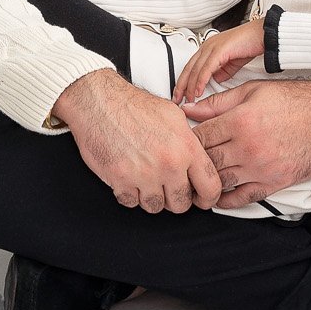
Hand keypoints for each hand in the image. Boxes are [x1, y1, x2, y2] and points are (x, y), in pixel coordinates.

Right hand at [54, 69, 221, 214]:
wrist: (100, 102)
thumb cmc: (131, 105)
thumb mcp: (173, 115)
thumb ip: (189, 141)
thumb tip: (198, 159)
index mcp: (185, 147)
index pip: (210, 186)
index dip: (208, 198)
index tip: (203, 199)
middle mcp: (168, 163)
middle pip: (181, 204)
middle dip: (175, 198)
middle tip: (169, 186)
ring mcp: (144, 175)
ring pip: (156, 207)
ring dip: (151, 196)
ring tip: (147, 178)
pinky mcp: (121, 181)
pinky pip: (131, 202)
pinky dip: (130, 193)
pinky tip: (130, 176)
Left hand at [172, 20, 264, 104]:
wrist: (263, 35)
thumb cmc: (250, 45)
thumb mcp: (232, 62)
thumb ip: (222, 70)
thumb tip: (215, 80)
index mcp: (208, 47)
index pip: (191, 66)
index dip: (183, 81)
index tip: (180, 94)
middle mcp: (207, 45)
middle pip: (189, 68)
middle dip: (181, 85)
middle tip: (176, 100)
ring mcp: (212, 46)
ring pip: (196, 69)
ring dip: (190, 86)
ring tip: (188, 99)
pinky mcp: (219, 50)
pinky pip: (206, 68)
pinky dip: (200, 81)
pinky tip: (198, 91)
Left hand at [181, 79, 310, 208]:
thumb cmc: (293, 100)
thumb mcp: (253, 91)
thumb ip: (218, 102)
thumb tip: (188, 108)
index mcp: (239, 121)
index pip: (200, 137)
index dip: (187, 139)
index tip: (183, 140)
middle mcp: (248, 148)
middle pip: (206, 162)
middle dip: (193, 162)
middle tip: (185, 163)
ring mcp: (261, 169)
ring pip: (221, 182)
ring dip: (207, 182)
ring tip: (197, 180)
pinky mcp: (274, 183)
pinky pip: (243, 198)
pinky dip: (227, 200)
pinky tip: (218, 196)